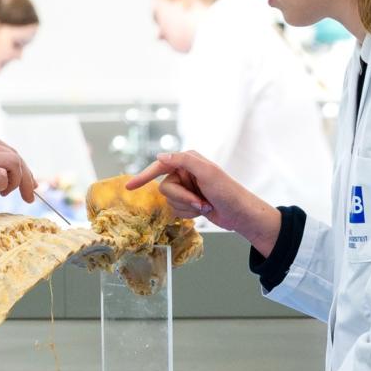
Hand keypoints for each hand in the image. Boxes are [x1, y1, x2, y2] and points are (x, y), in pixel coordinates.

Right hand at [0, 127, 35, 203]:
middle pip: (16, 156)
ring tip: (2, 193)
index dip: (22, 167)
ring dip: (16, 182)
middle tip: (31, 194)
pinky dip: (2, 185)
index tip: (27, 182)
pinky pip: (1, 175)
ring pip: (14, 163)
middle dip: (27, 177)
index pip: (8, 149)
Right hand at [126, 151, 280, 255]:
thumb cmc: (228, 191)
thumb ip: (183, 161)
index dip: (144, 176)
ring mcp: (187, 188)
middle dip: (182, 198)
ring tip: (205, 205)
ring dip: (188, 207)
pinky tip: (204, 210)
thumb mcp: (207, 173)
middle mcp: (185, 173)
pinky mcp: (189, 202)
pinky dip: (190, 213)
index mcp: (188, 161)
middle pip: (165, 188)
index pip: (159, 166)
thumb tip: (160, 156)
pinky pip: (177, 210)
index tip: (129, 187)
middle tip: (200, 201)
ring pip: (170, 201)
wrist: (241, 214)